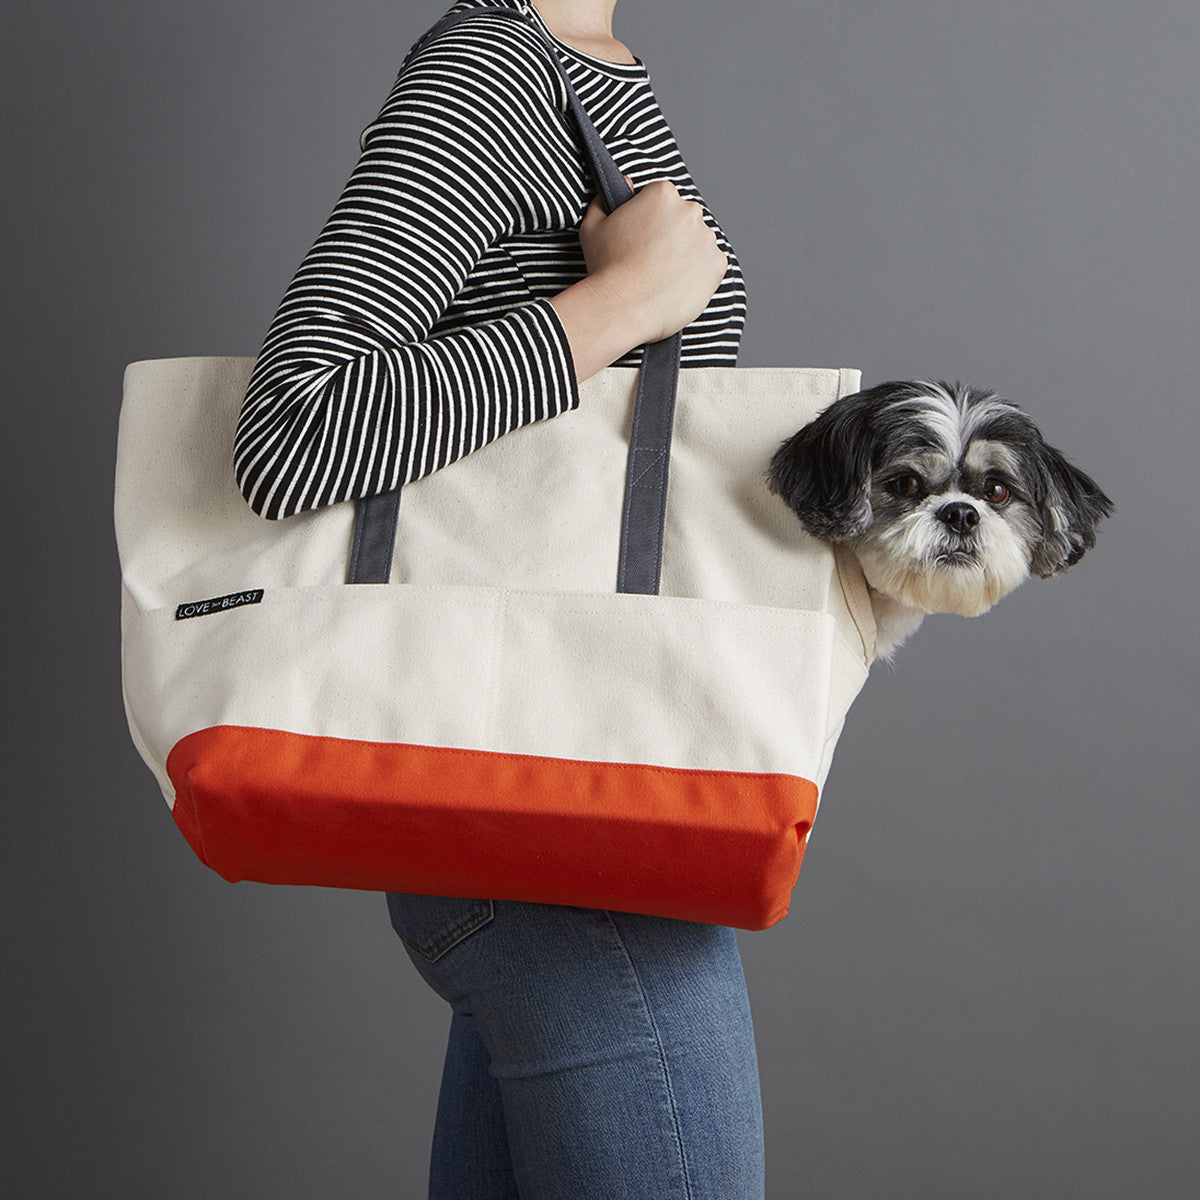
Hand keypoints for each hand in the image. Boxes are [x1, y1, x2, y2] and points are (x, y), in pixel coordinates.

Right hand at [578, 176, 727, 344]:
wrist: (623, 307)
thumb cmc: (607, 269)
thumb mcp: (592, 227)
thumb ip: (605, 201)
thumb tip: (623, 185)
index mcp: (662, 194)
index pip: (661, 198)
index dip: (648, 218)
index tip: (641, 237)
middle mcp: (689, 211)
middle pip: (682, 219)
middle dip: (670, 234)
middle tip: (649, 258)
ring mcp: (707, 239)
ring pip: (697, 243)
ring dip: (684, 254)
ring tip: (660, 275)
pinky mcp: (717, 266)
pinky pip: (710, 267)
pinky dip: (697, 275)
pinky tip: (675, 285)